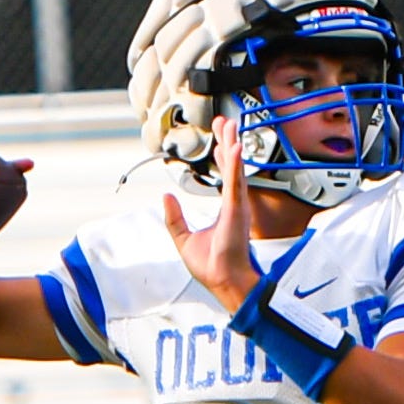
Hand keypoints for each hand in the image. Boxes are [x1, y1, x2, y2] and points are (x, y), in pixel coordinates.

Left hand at [159, 113, 265, 311]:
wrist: (223, 281)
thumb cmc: (211, 267)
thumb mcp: (183, 238)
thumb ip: (175, 217)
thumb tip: (166, 198)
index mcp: (225, 211)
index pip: (225, 176)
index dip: (222, 156)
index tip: (220, 138)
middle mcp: (234, 205)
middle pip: (231, 167)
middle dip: (229, 142)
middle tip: (226, 122)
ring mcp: (237, 206)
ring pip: (235, 169)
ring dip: (232, 146)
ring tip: (231, 125)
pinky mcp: (236, 211)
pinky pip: (235, 183)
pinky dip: (235, 165)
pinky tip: (234, 147)